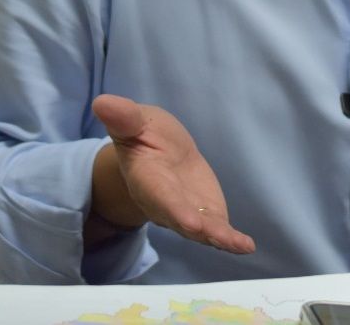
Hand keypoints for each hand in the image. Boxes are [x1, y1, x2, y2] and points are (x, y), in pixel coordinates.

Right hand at [90, 94, 254, 253]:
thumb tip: (102, 102)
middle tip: (215, 235)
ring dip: (219, 237)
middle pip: (181, 219)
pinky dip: (231, 239)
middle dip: (197, 228)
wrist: (159, 151)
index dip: (175, 209)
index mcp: (147, 179)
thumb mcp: (135, 122)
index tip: (190, 222)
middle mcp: (166, 203)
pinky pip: (217, 229)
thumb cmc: (145, 135)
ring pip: (202, 229)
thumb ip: (124, 117)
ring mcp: (187, 212)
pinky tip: (246, 246)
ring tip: (238, 245)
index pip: (161, 196)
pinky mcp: (206, 214)